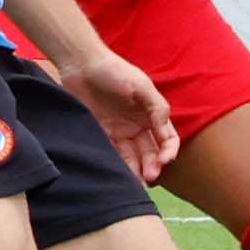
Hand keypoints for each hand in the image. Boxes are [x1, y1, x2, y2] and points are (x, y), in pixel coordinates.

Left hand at [57, 39, 182, 178]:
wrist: (81, 65)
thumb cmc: (114, 71)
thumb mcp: (141, 86)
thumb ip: (157, 107)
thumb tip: (166, 130)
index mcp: (151, 114)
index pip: (167, 138)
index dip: (168, 151)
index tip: (165, 161)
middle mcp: (137, 126)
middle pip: (150, 152)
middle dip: (153, 166)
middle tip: (149, 177)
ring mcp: (119, 132)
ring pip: (132, 157)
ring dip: (136, 171)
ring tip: (135, 184)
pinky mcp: (101, 135)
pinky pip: (111, 155)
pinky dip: (117, 166)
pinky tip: (119, 176)